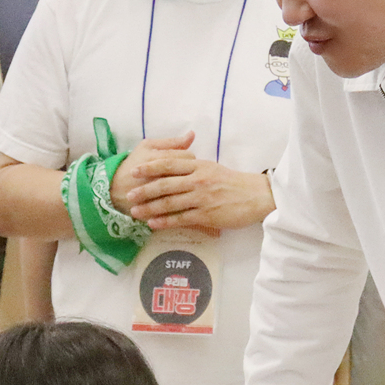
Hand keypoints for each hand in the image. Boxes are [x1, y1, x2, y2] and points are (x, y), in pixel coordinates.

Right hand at [108, 131, 195, 215]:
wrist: (113, 189)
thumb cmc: (134, 164)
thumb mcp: (148, 147)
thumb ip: (171, 142)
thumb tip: (192, 134)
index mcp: (157, 159)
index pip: (188, 156)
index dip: (189, 159)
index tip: (183, 163)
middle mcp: (159, 177)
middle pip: (189, 174)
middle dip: (190, 174)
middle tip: (184, 175)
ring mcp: (158, 197)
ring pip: (187, 192)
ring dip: (187, 189)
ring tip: (182, 187)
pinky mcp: (158, 212)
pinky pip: (180, 210)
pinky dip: (184, 206)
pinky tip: (181, 202)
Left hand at [129, 160, 273, 233]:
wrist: (255, 196)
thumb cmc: (233, 183)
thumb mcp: (213, 167)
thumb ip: (194, 165)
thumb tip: (177, 160)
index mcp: (199, 165)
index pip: (169, 163)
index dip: (150, 167)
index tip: (135, 170)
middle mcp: (198, 180)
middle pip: (165, 184)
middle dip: (144, 190)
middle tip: (129, 194)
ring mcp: (201, 198)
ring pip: (170, 202)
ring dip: (150, 208)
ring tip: (136, 212)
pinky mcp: (206, 214)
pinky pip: (181, 218)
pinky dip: (165, 221)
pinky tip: (153, 224)